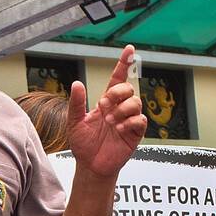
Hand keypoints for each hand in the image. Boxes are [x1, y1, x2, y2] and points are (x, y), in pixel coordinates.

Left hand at [67, 44, 147, 180]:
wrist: (90, 166)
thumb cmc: (83, 144)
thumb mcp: (74, 122)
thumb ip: (76, 103)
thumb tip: (76, 83)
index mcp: (106, 102)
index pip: (117, 78)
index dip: (124, 64)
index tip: (129, 50)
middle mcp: (119, 108)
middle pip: (128, 88)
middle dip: (117, 93)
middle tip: (104, 105)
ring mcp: (128, 120)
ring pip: (136, 103)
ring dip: (122, 109)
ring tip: (109, 121)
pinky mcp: (135, 133)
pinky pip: (141, 120)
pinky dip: (130, 121)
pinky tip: (119, 128)